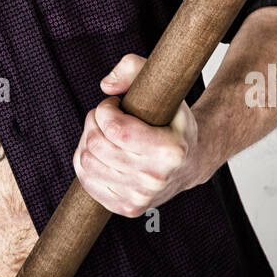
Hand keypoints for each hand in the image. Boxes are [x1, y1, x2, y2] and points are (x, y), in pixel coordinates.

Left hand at [72, 53, 209, 217]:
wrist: (191, 162)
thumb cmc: (174, 123)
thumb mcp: (166, 87)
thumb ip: (135, 67)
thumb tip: (105, 85)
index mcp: (170, 151)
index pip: (115, 129)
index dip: (104, 110)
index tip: (114, 105)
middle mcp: (156, 178)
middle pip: (96, 145)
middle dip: (94, 122)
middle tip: (107, 118)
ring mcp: (141, 197)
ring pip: (87, 162)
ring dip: (88, 140)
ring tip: (104, 134)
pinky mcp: (127, 208)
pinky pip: (86, 182)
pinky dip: (86, 161)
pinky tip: (101, 151)